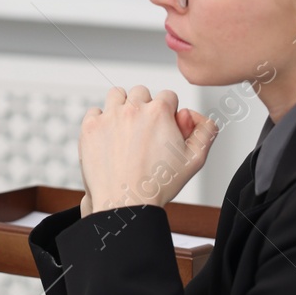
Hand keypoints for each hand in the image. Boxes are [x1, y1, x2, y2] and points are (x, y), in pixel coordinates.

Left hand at [78, 85, 218, 212]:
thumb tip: (194, 115)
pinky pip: (95, 111)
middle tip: (145, 131)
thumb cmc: (158, 184)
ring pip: (117, 95)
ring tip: (126, 129)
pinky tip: (108, 137)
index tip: (164, 128)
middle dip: (145, 107)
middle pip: (141, 92)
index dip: (169, 112)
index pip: (167, 95)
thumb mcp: (195, 159)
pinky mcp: (90, 128)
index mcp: (159, 112)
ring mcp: (109, 117)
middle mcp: (133, 109)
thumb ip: (205, 131)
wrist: (125, 202)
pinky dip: (101, 120)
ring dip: (122, 106)